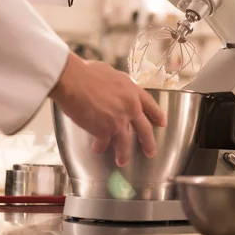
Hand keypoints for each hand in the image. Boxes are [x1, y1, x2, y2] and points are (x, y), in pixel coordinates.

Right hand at [49, 53, 166, 166]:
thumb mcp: (110, 73)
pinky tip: (97, 148)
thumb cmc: (86, 73)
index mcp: (132, 91)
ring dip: (124, 154)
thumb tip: (115, 88)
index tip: (161, 123)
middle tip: (150, 151)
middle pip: (144, 129)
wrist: (73, 80)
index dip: (157, 115)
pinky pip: (104, 142)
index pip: (150, 105)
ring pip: (126, 143)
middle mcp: (130, 107)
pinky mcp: (104, 130)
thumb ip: (117, 86)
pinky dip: (100, 146)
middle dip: (148, 143)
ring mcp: (118, 120)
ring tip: (122, 161)